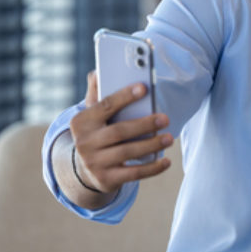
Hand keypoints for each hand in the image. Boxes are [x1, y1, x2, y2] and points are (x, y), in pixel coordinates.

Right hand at [68, 71, 172, 194]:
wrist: (85, 169)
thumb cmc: (96, 133)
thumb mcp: (92, 114)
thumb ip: (96, 93)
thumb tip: (97, 72)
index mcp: (81, 122)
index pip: (105, 106)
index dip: (125, 96)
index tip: (144, 88)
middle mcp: (84, 143)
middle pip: (119, 131)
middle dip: (145, 124)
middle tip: (165, 118)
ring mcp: (94, 163)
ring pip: (127, 152)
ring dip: (152, 145)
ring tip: (169, 138)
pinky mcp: (106, 180)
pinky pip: (133, 174)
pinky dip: (152, 168)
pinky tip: (166, 161)